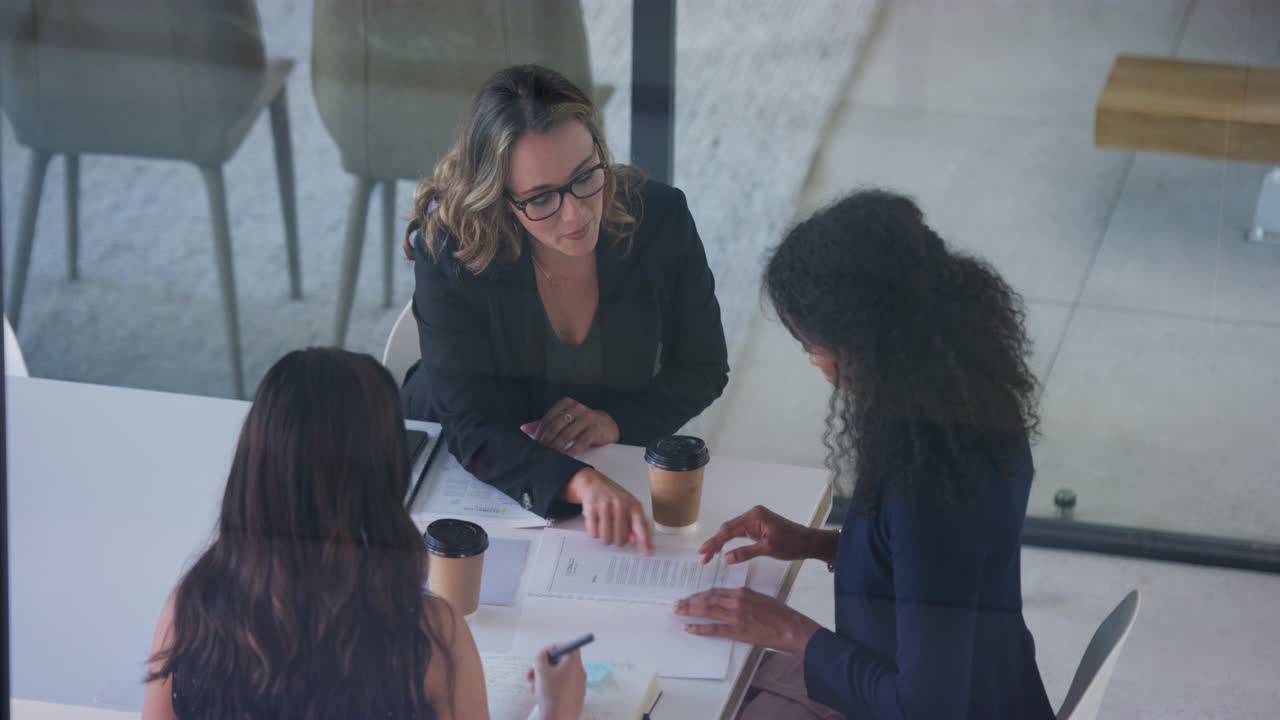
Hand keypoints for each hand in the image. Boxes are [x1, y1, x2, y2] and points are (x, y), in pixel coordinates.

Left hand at [521, 397, 619, 456]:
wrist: (606, 426)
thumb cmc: (581, 423)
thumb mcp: (565, 420)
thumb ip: (546, 424)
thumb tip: (524, 428)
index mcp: (566, 403)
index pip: (549, 418)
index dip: (540, 432)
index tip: (534, 444)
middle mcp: (577, 408)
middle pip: (557, 425)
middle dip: (547, 440)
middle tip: (540, 452)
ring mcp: (587, 418)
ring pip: (568, 434)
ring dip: (557, 447)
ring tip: (550, 456)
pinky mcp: (595, 430)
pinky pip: (581, 441)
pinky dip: (572, 450)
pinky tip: (565, 457)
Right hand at [527, 644, 585, 719]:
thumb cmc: (552, 695)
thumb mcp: (541, 672)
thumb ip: (540, 658)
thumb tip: (542, 655)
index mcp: (574, 663)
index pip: (569, 646)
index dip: (555, 647)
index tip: (543, 654)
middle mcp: (579, 672)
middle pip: (561, 662)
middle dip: (544, 666)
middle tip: (531, 672)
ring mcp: (578, 685)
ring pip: (559, 675)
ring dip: (544, 677)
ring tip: (533, 686)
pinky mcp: (574, 696)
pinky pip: (562, 685)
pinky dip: (551, 686)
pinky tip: (539, 694)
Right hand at [563, 468, 653, 554]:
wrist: (594, 483)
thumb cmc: (614, 497)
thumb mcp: (629, 507)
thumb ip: (635, 524)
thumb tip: (635, 541)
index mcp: (634, 506)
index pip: (641, 528)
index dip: (644, 543)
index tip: (647, 554)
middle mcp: (621, 505)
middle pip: (620, 539)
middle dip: (617, 540)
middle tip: (614, 531)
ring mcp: (605, 507)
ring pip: (606, 538)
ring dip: (605, 537)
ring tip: (605, 526)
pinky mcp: (591, 509)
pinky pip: (593, 533)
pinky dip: (594, 532)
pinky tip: (596, 523)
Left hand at [673, 587, 821, 654]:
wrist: (791, 628)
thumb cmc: (779, 614)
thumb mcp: (760, 598)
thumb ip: (743, 598)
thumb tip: (729, 600)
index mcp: (741, 592)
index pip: (715, 591)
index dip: (700, 594)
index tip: (691, 596)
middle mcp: (735, 601)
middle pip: (707, 599)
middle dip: (690, 601)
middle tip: (677, 602)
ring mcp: (735, 616)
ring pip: (706, 610)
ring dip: (689, 610)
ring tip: (677, 610)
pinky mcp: (736, 630)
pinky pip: (712, 628)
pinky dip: (698, 627)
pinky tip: (688, 627)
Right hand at [698, 505, 830, 564]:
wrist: (809, 542)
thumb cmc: (793, 543)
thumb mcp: (769, 549)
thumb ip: (745, 553)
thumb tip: (726, 558)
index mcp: (754, 516)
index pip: (729, 530)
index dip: (714, 542)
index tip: (702, 551)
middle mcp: (753, 515)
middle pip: (727, 529)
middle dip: (714, 543)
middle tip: (703, 557)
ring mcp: (755, 521)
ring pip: (732, 532)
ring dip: (720, 543)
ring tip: (709, 556)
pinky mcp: (757, 528)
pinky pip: (739, 534)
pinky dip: (730, 543)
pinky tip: (723, 551)